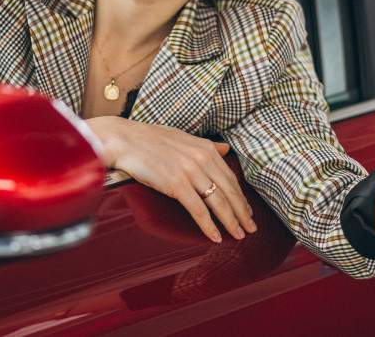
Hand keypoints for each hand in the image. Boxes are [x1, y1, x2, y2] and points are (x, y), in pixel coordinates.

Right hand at [86, 117, 256, 242]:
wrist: (124, 139)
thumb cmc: (150, 139)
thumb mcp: (183, 138)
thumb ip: (206, 146)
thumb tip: (225, 148)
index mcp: (206, 148)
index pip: (230, 178)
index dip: (241, 197)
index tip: (247, 211)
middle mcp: (202, 159)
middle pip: (229, 191)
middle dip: (242, 212)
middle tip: (250, 228)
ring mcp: (190, 172)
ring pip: (218, 202)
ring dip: (231, 221)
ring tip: (238, 235)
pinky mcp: (177, 185)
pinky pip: (198, 210)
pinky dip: (209, 226)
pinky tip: (216, 236)